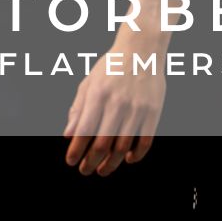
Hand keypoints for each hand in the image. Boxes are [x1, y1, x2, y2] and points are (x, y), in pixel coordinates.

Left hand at [64, 54, 165, 175]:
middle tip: (85, 170)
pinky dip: (136, 155)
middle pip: (102, 144)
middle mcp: (117, 103)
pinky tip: (126, 159)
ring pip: (123, 147)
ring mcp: (137, 108)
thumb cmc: (111, 67)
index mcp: (98, 94)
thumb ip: (78, 109)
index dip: (76, 150)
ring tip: (102, 170)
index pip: (83, 131)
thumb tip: (68, 136)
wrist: (142, 50)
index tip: (70, 161)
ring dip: (111, 164)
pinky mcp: (153, 112)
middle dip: (91, 162)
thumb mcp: (89, 82)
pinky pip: (145, 142)